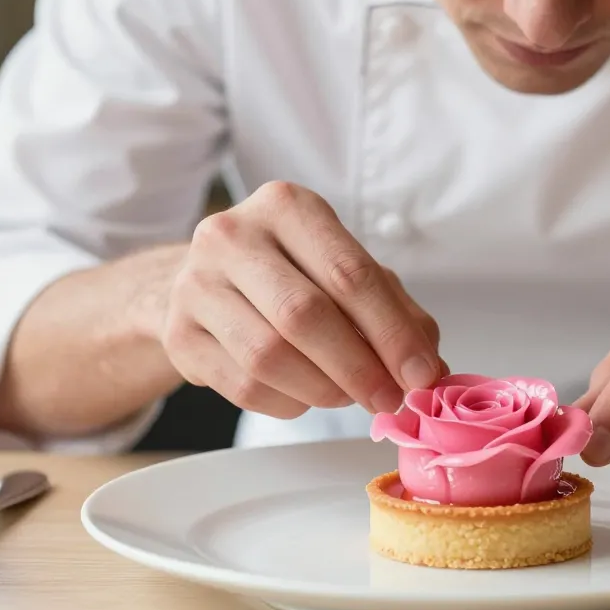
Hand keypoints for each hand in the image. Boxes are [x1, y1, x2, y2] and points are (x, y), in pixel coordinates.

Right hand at [161, 181, 444, 418]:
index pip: (350, 273)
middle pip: (305, 316)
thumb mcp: (346, 270)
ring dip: (324, 390)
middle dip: (359, 368)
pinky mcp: (178, 335)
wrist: (208, 281)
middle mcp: (232, 235)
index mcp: (286, 206)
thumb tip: (431, 369)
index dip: (392, 332)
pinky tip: (307, 395)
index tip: (422, 374)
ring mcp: (196, 284)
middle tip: (390, 398)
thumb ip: (396, 312)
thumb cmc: (292, 272)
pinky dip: (289, 403)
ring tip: (349, 396)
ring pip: (269, 357)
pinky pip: (244, 386)